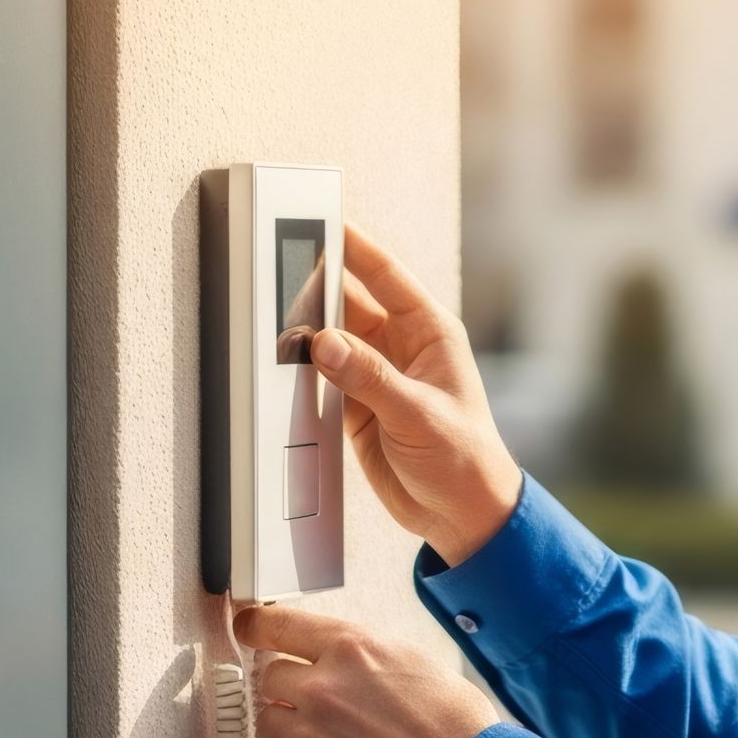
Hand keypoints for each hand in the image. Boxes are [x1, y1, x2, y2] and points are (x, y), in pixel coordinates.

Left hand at [236, 601, 499, 737]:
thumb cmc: (458, 731)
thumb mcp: (416, 664)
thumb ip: (367, 657)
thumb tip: (341, 659)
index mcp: (353, 648)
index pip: (278, 625)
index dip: (256, 625)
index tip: (248, 627)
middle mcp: (324, 686)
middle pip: (270, 677)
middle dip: (290, 689)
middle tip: (321, 705)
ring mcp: (309, 736)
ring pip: (267, 721)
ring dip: (289, 728)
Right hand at [311, 222, 522, 566]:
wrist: (462, 515)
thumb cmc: (465, 459)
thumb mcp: (419, 415)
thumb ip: (370, 378)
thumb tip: (326, 342)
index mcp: (431, 333)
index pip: (387, 277)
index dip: (355, 248)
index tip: (323, 223)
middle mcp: (403, 347)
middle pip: (351, 303)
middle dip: (318, 285)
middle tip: (280, 265)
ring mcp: (377, 375)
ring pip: (332, 338)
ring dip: (307, 329)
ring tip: (272, 312)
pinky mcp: (358, 405)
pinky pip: (323, 375)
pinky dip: (303, 368)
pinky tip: (282, 360)